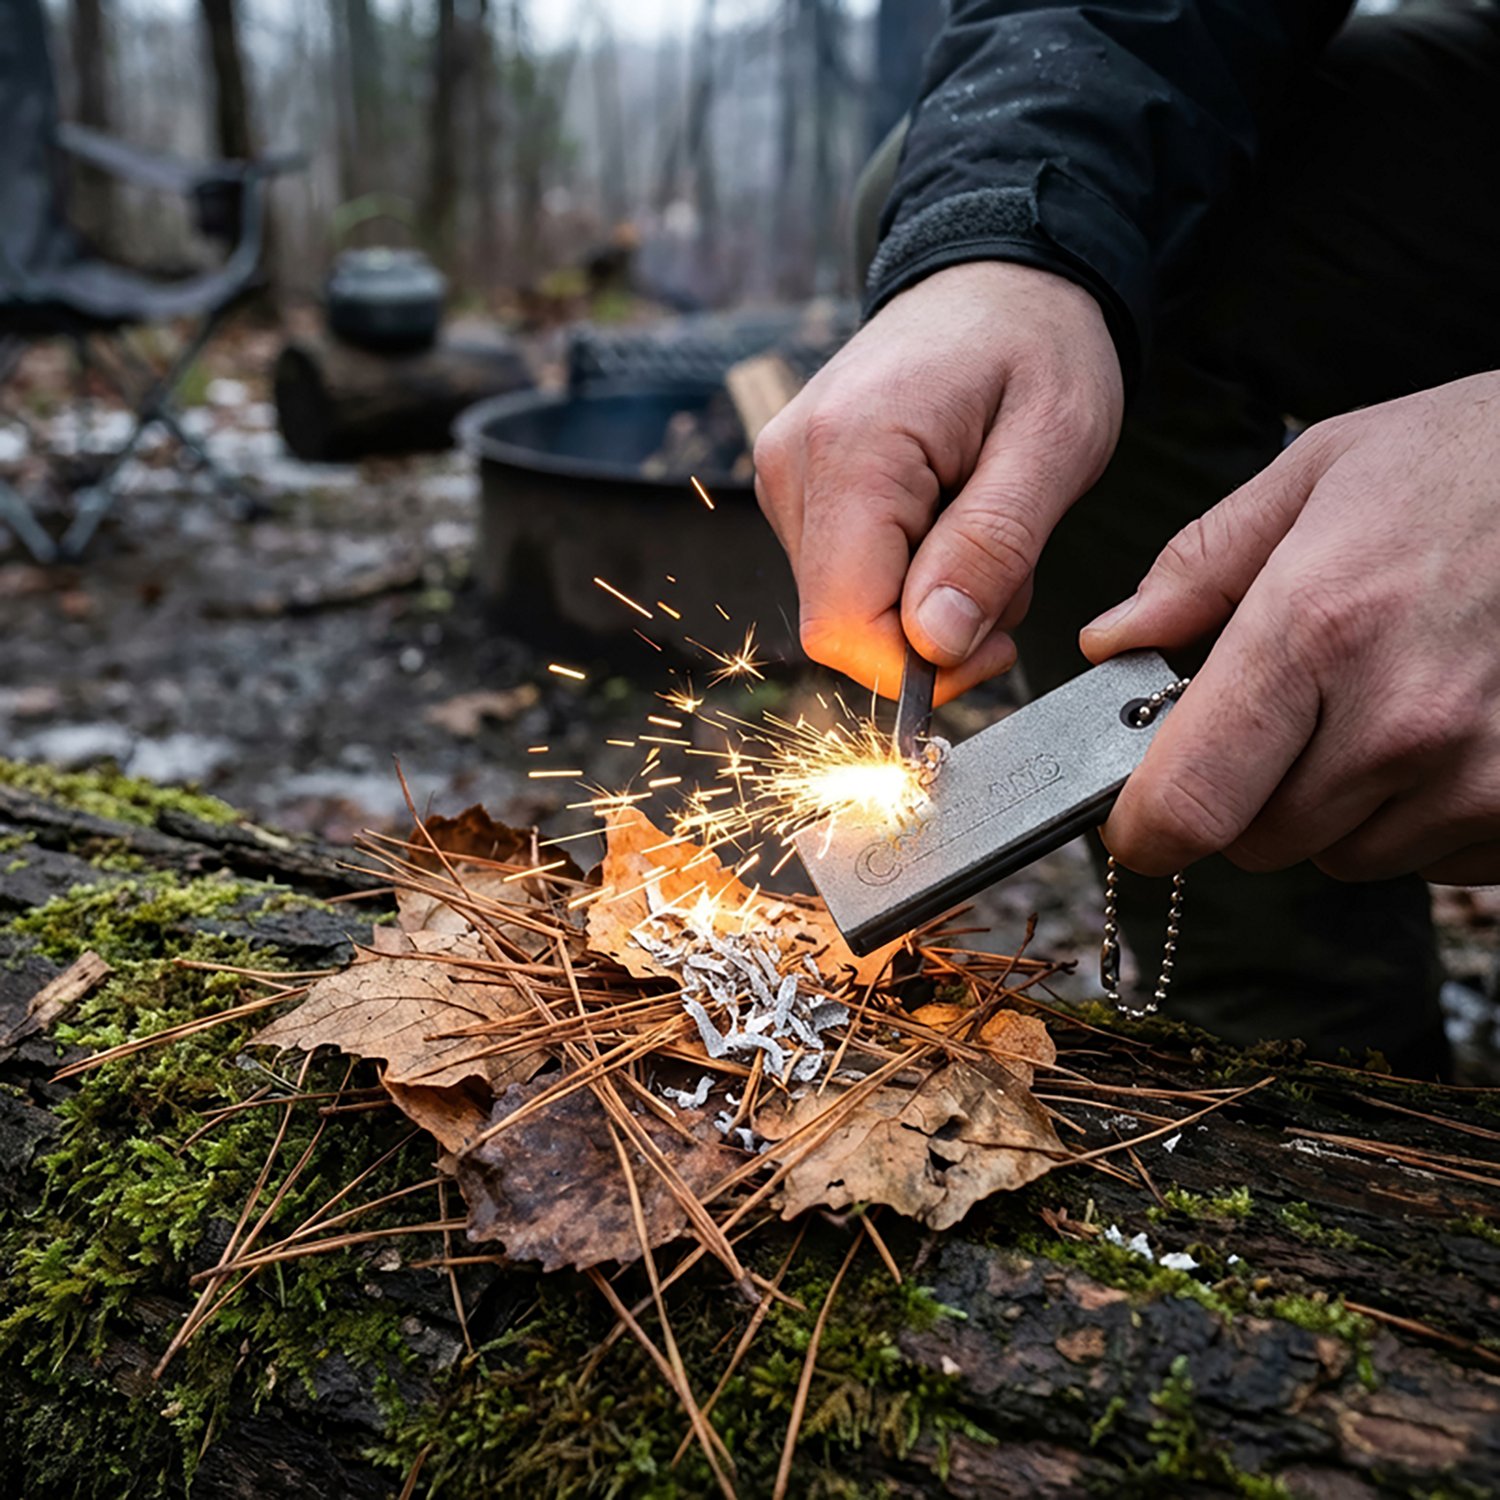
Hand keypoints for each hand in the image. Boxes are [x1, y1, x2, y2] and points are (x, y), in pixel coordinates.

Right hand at [754, 262, 1123, 699]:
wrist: (999, 275)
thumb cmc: (1038, 343)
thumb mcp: (1054, 444)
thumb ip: (991, 548)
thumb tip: (933, 645)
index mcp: (851, 451)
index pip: (844, 624)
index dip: (918, 668)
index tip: (995, 646)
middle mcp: (792, 465)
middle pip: (841, 623)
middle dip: (933, 629)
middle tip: (1006, 565)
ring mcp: (783, 475)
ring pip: (844, 605)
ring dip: (926, 600)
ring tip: (981, 525)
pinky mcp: (795, 485)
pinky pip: (843, 572)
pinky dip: (906, 573)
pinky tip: (949, 518)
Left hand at [1083, 372, 1499, 885]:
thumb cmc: (1464, 464)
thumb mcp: (1314, 475)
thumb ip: (1196, 568)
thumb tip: (1110, 644)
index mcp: (1314, 631)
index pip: (1190, 803)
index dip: (1145, 827)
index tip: (1136, 815)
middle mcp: (1399, 722)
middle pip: (1258, 842)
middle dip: (1243, 797)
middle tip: (1282, 718)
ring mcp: (1480, 775)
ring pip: (1344, 856)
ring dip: (1335, 807)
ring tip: (1381, 704)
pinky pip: (1432, 860)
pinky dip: (1418, 816)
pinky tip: (1444, 731)